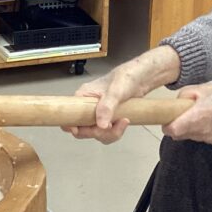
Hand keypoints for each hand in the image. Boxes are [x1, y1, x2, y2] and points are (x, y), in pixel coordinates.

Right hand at [63, 46, 180, 144]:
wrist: (142, 77)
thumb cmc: (126, 78)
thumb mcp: (115, 91)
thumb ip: (106, 107)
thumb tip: (100, 126)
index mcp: (83, 97)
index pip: (69, 116)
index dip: (72, 126)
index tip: (80, 131)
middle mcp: (87, 107)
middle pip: (83, 129)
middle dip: (97, 132)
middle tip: (112, 126)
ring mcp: (98, 114)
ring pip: (96, 133)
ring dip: (110, 134)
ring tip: (123, 122)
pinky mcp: (109, 118)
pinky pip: (107, 132)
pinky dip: (115, 132)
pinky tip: (124, 122)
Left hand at [162, 84, 211, 144]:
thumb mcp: (202, 88)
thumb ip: (184, 95)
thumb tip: (177, 102)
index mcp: (196, 117)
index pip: (171, 130)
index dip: (166, 125)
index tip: (166, 119)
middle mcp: (201, 131)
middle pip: (178, 135)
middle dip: (176, 126)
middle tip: (181, 115)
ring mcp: (208, 138)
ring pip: (189, 137)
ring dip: (188, 128)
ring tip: (198, 115)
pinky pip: (201, 137)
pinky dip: (200, 130)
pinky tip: (208, 120)